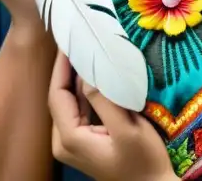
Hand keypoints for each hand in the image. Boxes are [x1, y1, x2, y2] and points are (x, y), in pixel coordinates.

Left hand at [49, 52, 175, 180]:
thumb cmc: (144, 161)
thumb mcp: (127, 129)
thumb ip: (104, 100)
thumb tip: (87, 73)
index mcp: (69, 138)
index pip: (57, 94)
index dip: (61, 66)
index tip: (67, 41)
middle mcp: (64, 141)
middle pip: (60, 97)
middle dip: (67, 69)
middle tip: (77, 41)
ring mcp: (73, 143)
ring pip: (70, 103)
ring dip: (76, 78)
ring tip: (85, 51)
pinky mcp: (84, 142)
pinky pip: (79, 110)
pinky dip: (85, 91)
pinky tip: (95, 75)